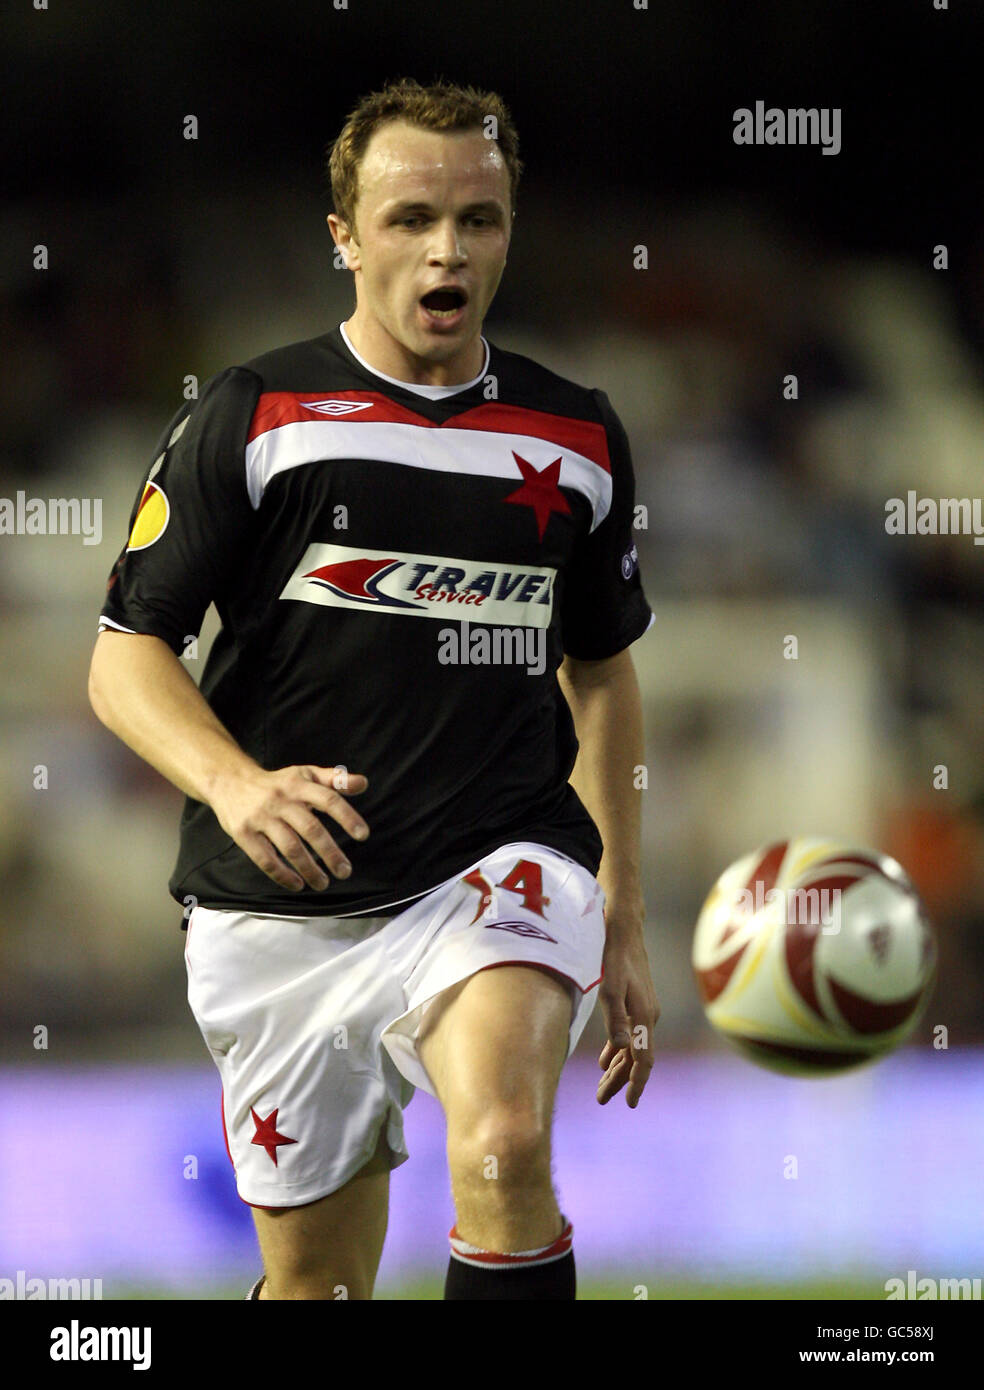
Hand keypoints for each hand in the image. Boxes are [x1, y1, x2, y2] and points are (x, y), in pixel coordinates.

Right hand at [210, 764, 368, 890]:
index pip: (328, 800)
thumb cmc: (277, 782)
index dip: (347, 817)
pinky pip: (265, 859)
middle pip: (310, 828)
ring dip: (309, 869)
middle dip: (330, 853)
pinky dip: (282, 875)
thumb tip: (363, 783)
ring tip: (323, 884)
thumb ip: (335, 779)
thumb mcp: (305, 774)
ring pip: (289, 847)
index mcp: (299, 785)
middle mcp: (281, 800)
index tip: (363, 835)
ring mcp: (261, 817)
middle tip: (345, 871)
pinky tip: (297, 884)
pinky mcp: (244, 834)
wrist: (229, 781)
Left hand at [596, 923, 658, 1107]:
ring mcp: (643, 1011)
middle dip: (620, 1081)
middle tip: (602, 1100)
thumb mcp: (610, 987)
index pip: (644, 1059)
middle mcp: (648, 1018)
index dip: (636, 1083)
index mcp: (644, 1017)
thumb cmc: (614, 958)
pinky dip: (617, 1051)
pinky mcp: (636, 1004)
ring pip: (631, 1048)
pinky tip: (605, 1060)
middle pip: (636, 1058)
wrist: (625, 931)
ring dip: (617, 1068)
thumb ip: (615, 1019)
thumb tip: (619, 1049)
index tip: (629, 1103)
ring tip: (601, 1088)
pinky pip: (628, 1036)